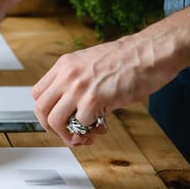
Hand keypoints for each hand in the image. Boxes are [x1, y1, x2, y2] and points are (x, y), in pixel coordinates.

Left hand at [31, 37, 162, 145]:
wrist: (151, 51)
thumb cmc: (129, 57)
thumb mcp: (91, 62)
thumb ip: (76, 81)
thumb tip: (72, 109)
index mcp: (64, 65)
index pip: (38, 93)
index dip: (44, 111)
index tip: (55, 119)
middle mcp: (67, 76)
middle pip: (41, 109)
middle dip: (51, 127)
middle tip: (65, 133)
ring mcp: (79, 88)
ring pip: (55, 121)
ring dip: (66, 134)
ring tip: (82, 137)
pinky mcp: (94, 100)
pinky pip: (81, 124)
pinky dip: (89, 131)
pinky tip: (101, 128)